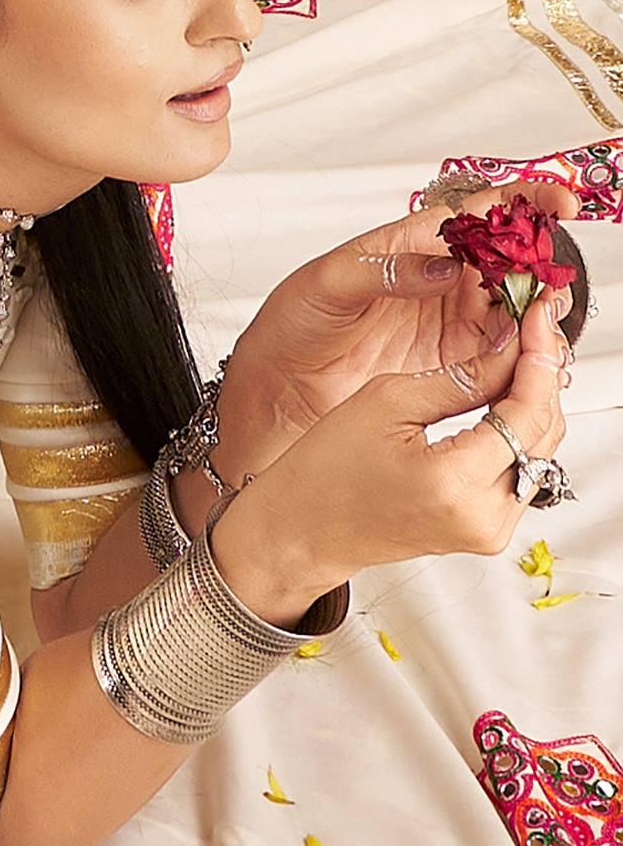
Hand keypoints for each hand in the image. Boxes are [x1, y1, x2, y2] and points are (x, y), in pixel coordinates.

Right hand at [211, 296, 569, 621]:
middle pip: (544, 429)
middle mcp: (480, 517)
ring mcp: (488, 530)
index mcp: (453, 484)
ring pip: (540, 447)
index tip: (538, 313)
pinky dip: (520, 429)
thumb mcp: (389, 401)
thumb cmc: (324, 474)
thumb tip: (513, 346)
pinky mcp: (486, 531)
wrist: (301, 531)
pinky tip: (506, 395)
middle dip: (542, 371)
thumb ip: (464, 376)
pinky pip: (523, 468)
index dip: (539, 354)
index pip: (528, 408)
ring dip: (533, 398)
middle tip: (531, 325)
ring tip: (519, 354)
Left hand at [215, 169, 582, 471]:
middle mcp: (444, 281)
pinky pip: (501, 355)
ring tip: (540, 323)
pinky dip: (522, 354)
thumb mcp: (328, 283)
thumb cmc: (290, 326)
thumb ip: (389, 268)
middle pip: (515, 262)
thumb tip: (447, 264)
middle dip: (541, 267)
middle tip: (548, 284)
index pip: (483, 212)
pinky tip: (529, 357)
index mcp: (417, 244)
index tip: (559, 205)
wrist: (272, 391)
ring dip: (537, 313)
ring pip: (517, 309)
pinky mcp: (451, 367)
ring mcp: (451, 324)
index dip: (526, 202)